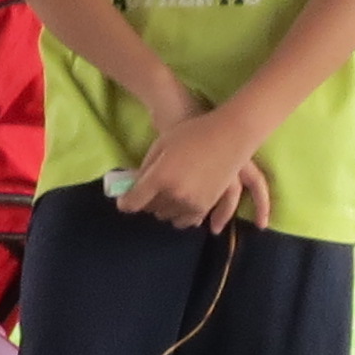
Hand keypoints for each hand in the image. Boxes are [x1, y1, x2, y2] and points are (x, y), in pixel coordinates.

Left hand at [118, 103, 270, 232]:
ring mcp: (191, 203)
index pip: (133, 202)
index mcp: (160, 177)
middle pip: (150, 210)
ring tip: (166, 194)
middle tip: (148, 190)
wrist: (230, 135)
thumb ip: (145, 168)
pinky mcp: (205, 207)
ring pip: (166, 217)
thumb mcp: (161, 145)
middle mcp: (174, 194)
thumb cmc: (192, 133)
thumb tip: (133, 187)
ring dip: (163, 208)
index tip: (124, 200)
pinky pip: (184, 221)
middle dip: (146, 201)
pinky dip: (179, 214)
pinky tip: (179, 202)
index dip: (125, 203)